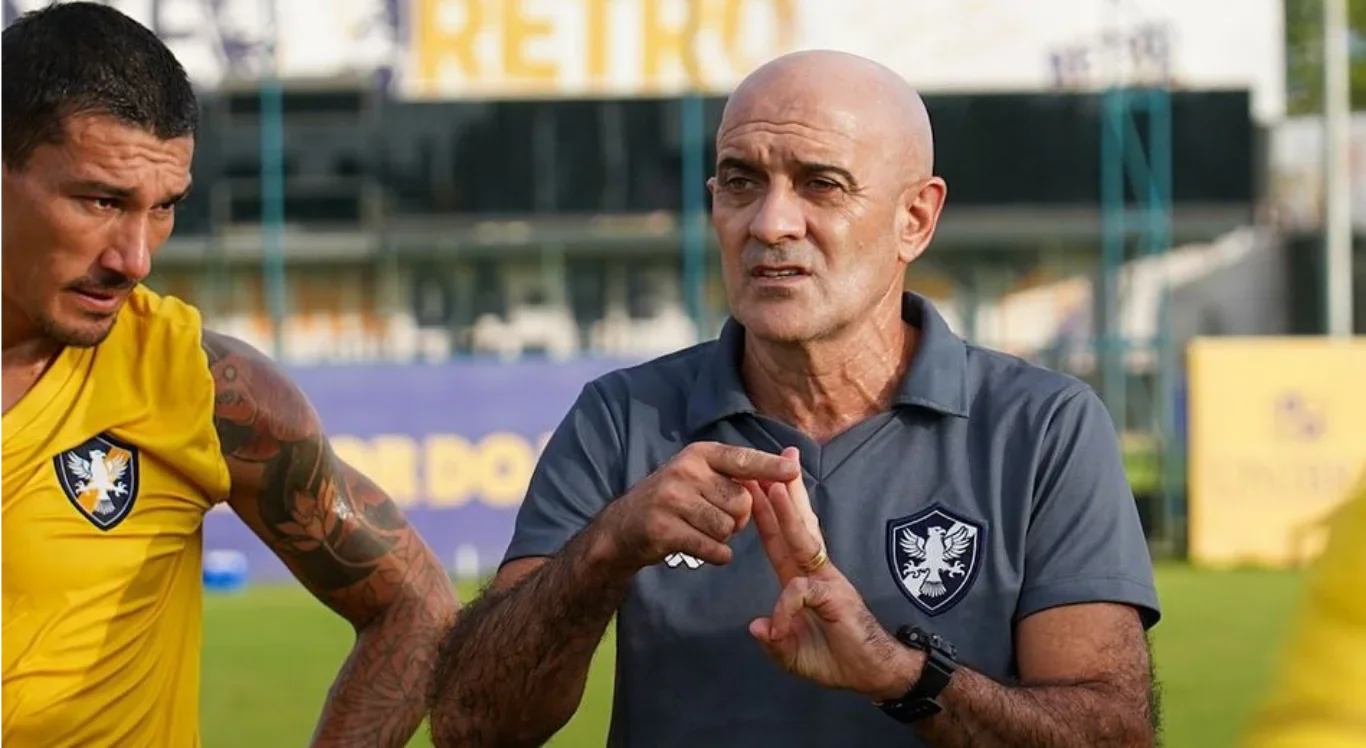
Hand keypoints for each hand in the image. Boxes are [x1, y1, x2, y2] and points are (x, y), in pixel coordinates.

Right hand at [590, 442, 801, 573]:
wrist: (624, 527)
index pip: (742, 459)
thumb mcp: (700, 474)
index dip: (769, 466)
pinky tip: (702, 548)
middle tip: (714, 517)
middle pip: (741, 502)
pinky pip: (712, 547)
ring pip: (728, 527)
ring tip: (701, 529)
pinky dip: (716, 554)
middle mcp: (685, 471)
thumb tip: (791, 463)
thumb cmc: (674, 500)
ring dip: (723, 536)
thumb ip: (742, 471)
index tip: (794, 470)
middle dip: (738, 518)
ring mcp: (672, 499)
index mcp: (699, 454)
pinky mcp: (664, 529)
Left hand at [747, 457, 921, 699]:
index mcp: (802, 581)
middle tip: (769, 459)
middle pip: (796, 526)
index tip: (755, 485)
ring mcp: (828, 581)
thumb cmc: (837, 659)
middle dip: (781, 493)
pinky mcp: (836, 597)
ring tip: (771, 487)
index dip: (767, 514)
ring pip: (803, 541)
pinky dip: (786, 607)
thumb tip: (756, 626)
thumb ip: (775, 640)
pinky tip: (779, 623)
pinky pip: (801, 594)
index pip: (781, 540)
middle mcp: (816, 572)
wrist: (876, 673)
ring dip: (787, 513)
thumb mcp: (793, 654)